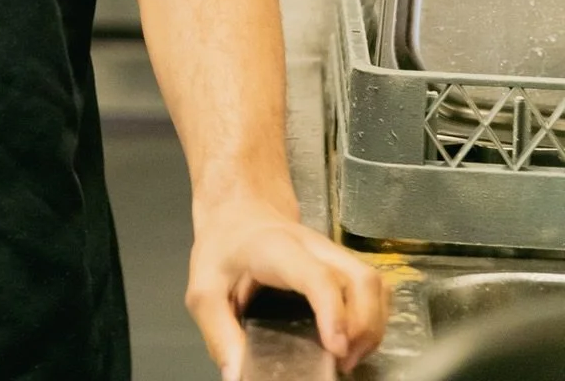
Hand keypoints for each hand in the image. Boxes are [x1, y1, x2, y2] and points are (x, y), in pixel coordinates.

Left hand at [186, 196, 388, 379]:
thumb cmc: (222, 250)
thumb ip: (219, 334)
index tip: (336, 350)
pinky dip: (373, 319)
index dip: (333, 312)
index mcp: (276, 249)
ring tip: (347, 357)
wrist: (237, 214)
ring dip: (372, 327)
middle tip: (341, 362)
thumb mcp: (204, 290)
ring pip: (375, 284)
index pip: (317, 276)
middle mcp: (314, 247)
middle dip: (364, 327)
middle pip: (362, 279)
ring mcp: (333, 254)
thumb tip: (238, 377)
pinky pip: (375, 290)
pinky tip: (352, 342)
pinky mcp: (343, 265)